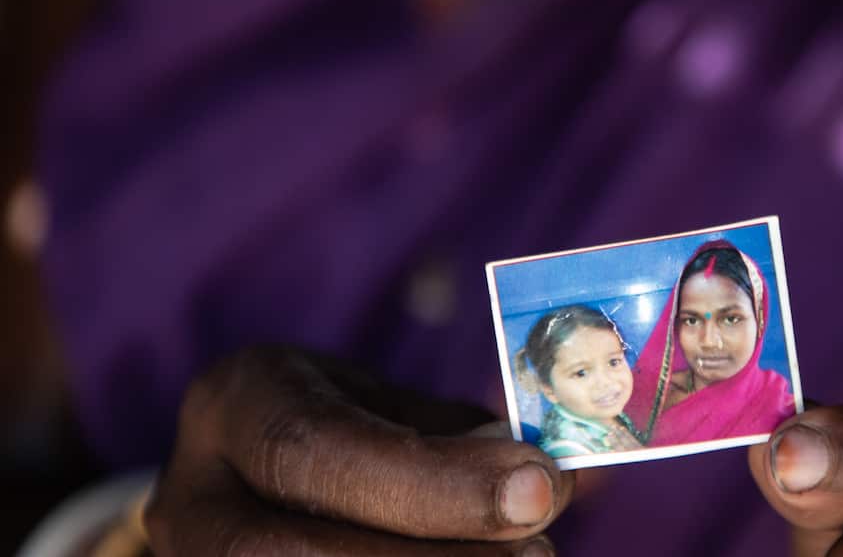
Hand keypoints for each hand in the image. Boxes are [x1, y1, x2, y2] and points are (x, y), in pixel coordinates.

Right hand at [145, 345, 572, 555]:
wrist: (261, 482)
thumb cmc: (350, 430)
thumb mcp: (395, 406)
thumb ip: (462, 439)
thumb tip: (550, 481)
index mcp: (237, 401)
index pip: (316, 447)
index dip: (429, 480)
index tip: (536, 487)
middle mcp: (191, 496)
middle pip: (285, 552)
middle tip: (537, 551)